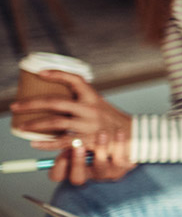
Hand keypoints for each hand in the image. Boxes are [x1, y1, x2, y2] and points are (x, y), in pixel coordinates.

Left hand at [13, 72, 136, 183]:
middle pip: (56, 102)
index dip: (57, 74)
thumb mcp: (99, 104)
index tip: (40, 73)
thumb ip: (81, 100)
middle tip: (15, 106)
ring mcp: (88, 125)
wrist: (132, 136)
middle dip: (32, 103)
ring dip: (35, 124)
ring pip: (56, 123)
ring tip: (21, 126)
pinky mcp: (87, 140)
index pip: (75, 79)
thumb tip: (55, 99)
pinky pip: (62, 142)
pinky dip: (47, 143)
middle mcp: (90, 108)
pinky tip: (35, 143)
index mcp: (93, 96)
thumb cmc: (111, 120)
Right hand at [49, 136, 135, 184]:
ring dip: (100, 150)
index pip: (57, 175)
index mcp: (71, 169)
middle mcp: (88, 175)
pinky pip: (120, 159)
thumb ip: (66, 137)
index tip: (62, 153)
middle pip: (77, 178)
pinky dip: (120, 145)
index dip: (58, 167)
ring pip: (100, 167)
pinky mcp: (122, 168)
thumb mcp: (77, 138)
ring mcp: (105, 174)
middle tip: (78, 145)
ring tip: (102, 133)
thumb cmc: (94, 140)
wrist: (122, 144)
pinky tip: (120, 132)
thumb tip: (55, 128)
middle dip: (77, 162)